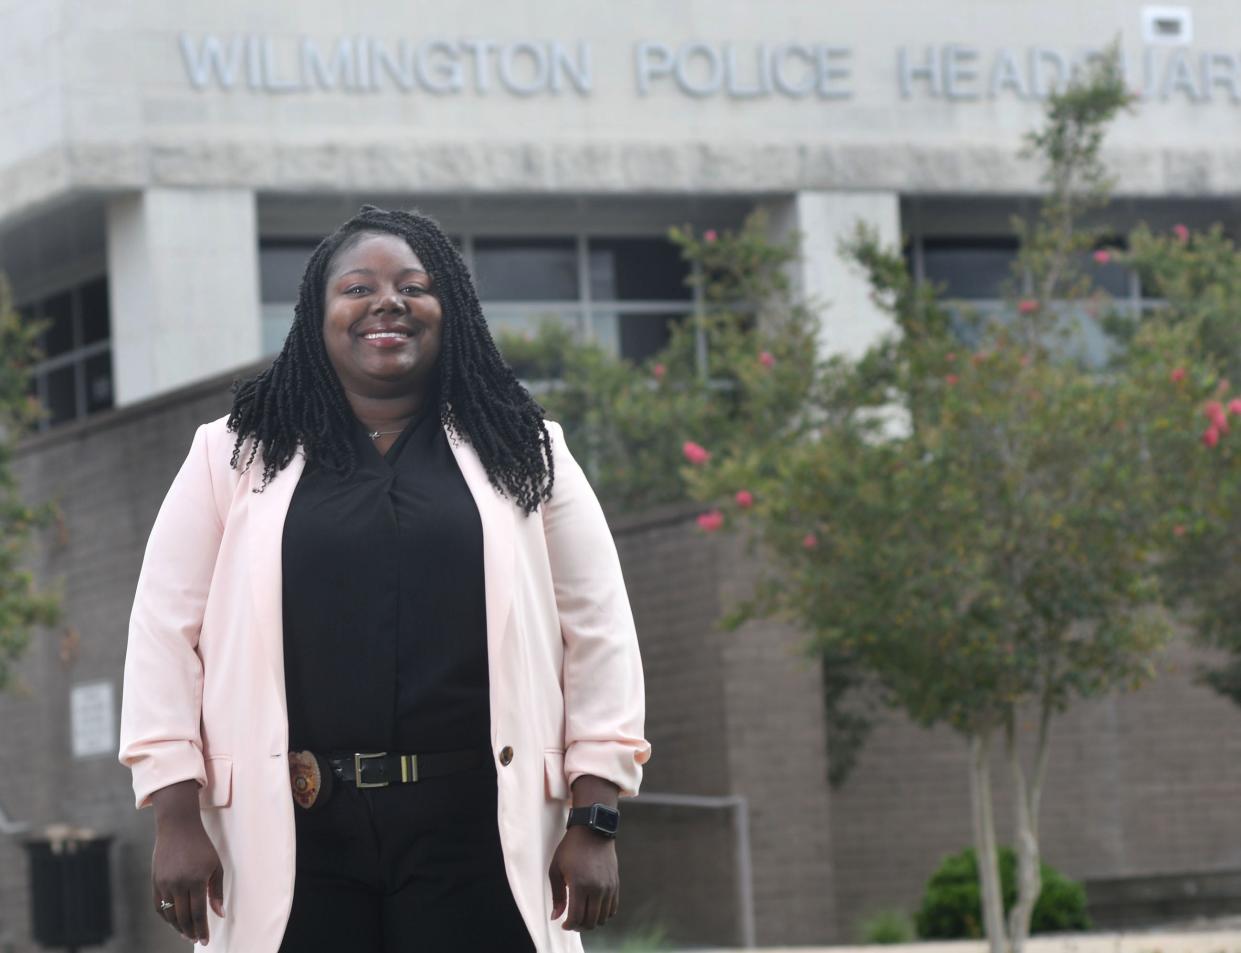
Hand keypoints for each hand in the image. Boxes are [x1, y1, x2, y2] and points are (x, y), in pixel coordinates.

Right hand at [151, 813, 224, 944]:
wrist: (178, 828)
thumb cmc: (202, 847)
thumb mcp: (215, 866)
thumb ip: (216, 892)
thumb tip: (220, 915)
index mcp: (196, 880)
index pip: (197, 913)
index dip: (201, 929)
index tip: (205, 941)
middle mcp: (178, 884)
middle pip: (183, 917)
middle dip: (190, 931)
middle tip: (196, 939)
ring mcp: (164, 883)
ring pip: (169, 914)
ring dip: (178, 926)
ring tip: (186, 933)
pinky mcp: (155, 882)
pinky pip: (158, 906)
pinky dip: (166, 917)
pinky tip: (174, 921)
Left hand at [548, 826, 618, 931]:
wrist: (593, 830)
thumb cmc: (570, 848)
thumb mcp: (556, 869)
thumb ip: (557, 895)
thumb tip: (556, 917)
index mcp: (579, 884)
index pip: (577, 917)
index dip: (569, 926)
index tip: (564, 924)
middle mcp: (596, 888)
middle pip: (590, 921)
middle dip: (580, 926)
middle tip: (573, 922)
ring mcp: (608, 887)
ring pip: (603, 918)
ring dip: (592, 922)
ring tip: (583, 916)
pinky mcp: (615, 884)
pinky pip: (612, 909)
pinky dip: (604, 915)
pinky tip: (595, 910)